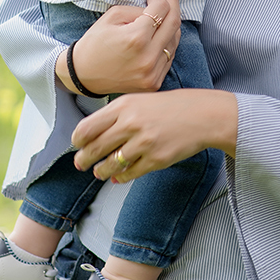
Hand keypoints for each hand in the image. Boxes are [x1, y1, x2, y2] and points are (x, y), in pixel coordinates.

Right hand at [55, 0, 180, 95]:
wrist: (83, 75)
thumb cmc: (95, 43)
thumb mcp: (112, 16)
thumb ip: (138, 9)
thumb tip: (157, 5)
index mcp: (136, 38)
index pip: (162, 10)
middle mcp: (148, 57)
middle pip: (174, 24)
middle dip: (173, 6)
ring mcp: (152, 73)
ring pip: (175, 42)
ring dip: (171, 26)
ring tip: (162, 17)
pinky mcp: (154, 83)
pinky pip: (169, 58)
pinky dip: (167, 45)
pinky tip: (159, 37)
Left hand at [71, 88, 238, 179]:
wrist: (202, 115)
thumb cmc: (170, 107)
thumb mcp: (139, 101)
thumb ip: (116, 115)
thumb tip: (92, 135)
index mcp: (124, 106)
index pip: (87, 128)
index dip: (78, 141)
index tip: (77, 145)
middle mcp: (130, 124)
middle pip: (95, 148)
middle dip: (84, 159)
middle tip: (81, 163)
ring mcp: (143, 143)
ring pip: (110, 165)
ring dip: (101, 171)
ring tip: (99, 172)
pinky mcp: (155, 160)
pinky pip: (129, 174)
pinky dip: (120, 178)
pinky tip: (118, 177)